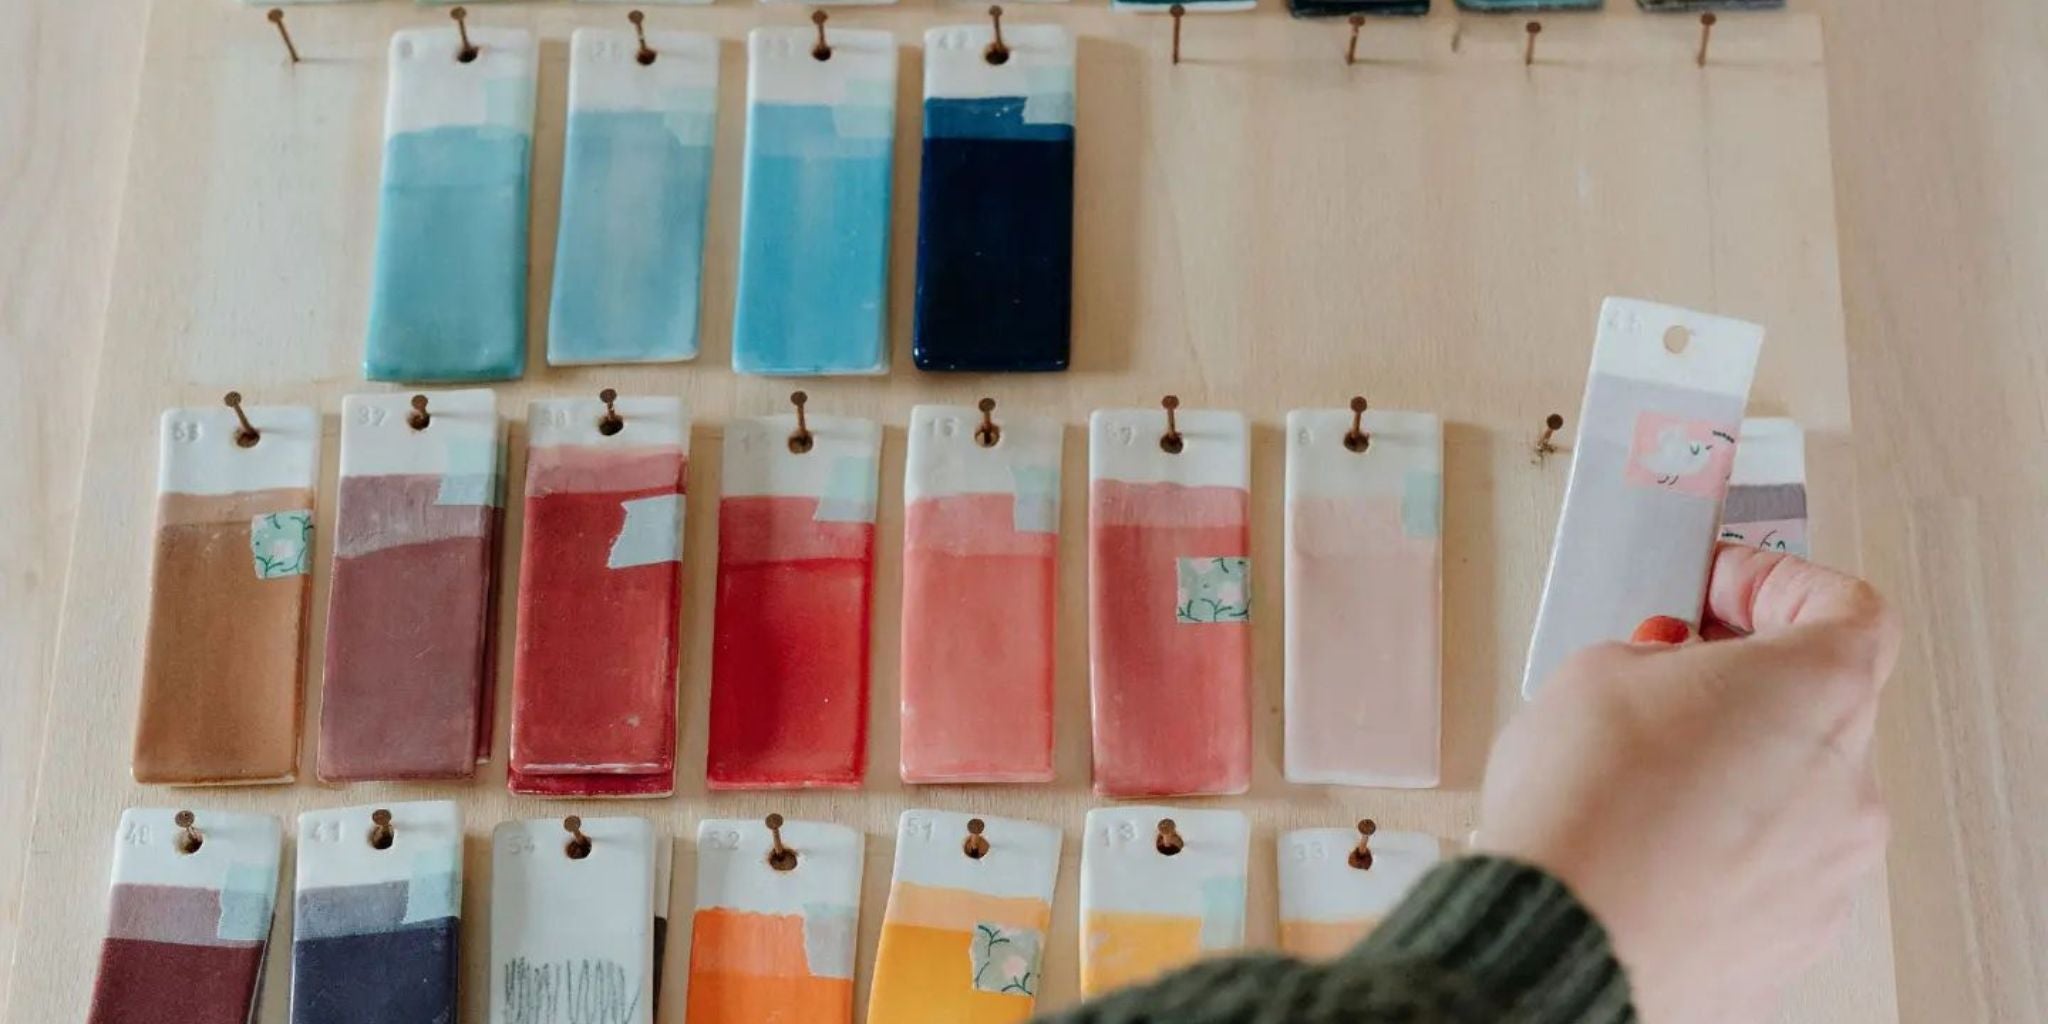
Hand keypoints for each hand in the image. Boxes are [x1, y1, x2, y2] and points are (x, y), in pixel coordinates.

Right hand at [1479, 545, 1899, 1022]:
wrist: (1564, 937)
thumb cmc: (1585, 809)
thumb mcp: (1593, 672)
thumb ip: (1650, 658)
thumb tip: (1658, 677)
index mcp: (1819, 688)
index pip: (1847, 607)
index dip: (1777, 585)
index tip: (1719, 588)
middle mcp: (1850, 781)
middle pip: (1816, 707)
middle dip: (1739, 687)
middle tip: (1662, 680)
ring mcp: (1830, 869)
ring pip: (1791, 797)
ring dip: (1728, 776)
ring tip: (1635, 777)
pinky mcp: (1796, 936)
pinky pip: (1765, 871)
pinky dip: (1716, 852)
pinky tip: (1642, 847)